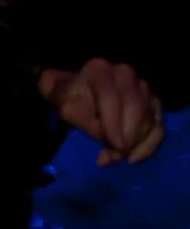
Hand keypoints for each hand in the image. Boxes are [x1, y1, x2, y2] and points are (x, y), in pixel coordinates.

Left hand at [45, 59, 164, 164]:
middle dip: (127, 137)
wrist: (80, 93)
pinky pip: (158, 127)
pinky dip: (149, 145)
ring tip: (118, 158)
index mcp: (100, 70)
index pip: (110, 97)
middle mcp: (125, 75)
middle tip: (116, 156)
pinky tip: (136, 157)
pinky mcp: (154, 104)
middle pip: (134, 108)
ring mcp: (143, 88)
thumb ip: (89, 124)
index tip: (116, 147)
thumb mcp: (70, 110)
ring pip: (148, 120)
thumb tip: (113, 144)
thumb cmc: (72, 100)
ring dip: (136, 144)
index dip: (114, 124)